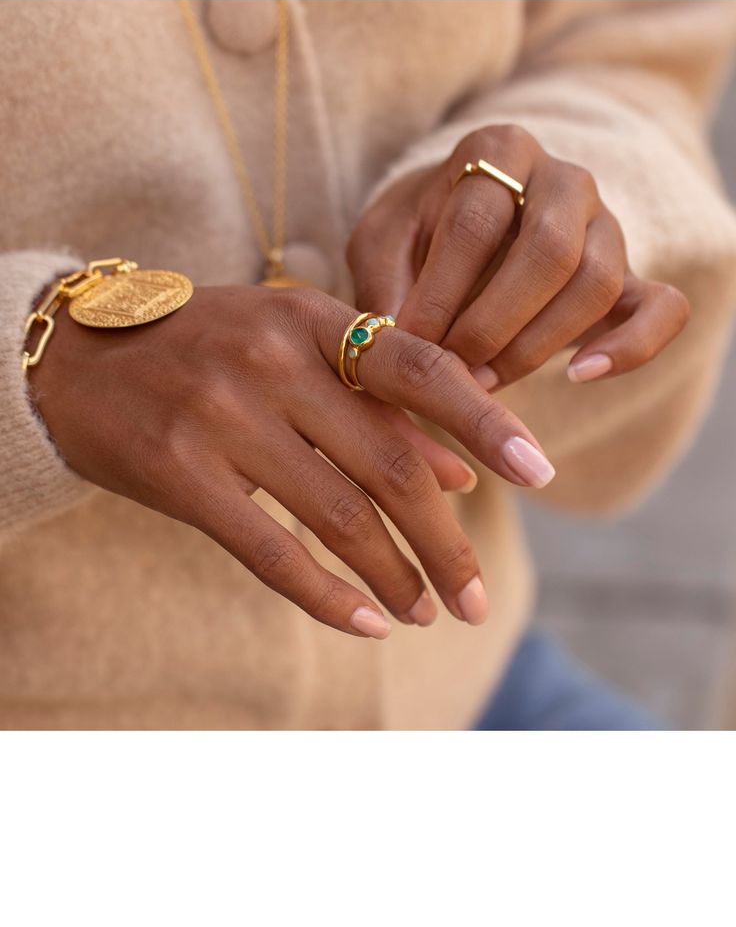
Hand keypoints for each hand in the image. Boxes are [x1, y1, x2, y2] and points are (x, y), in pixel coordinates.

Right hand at [28, 284, 554, 637]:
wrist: (81, 358)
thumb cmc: (206, 350)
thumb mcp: (292, 351)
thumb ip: (376, 405)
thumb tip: (462, 475)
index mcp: (311, 320)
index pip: (420, 368)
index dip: (486, 420)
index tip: (539, 473)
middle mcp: (272, 361)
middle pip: (388, 464)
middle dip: (443, 541)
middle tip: (474, 596)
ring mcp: (223, 416)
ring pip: (339, 514)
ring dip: (394, 576)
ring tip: (426, 613)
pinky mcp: (180, 471)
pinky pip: (270, 550)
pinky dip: (326, 595)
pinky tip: (364, 622)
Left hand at [349, 124, 689, 387]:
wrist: (467, 230)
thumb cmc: (419, 233)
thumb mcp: (383, 240)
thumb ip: (383, 277)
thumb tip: (395, 334)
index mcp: (499, 150)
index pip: (477, 221)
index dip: (442, 290)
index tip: (411, 341)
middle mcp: (564, 178)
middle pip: (549, 248)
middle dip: (493, 321)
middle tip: (452, 368)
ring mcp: (606, 226)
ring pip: (597, 281)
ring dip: (537, 344)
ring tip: (485, 384)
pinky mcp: (634, 276)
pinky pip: (664, 308)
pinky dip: (631, 347)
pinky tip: (580, 375)